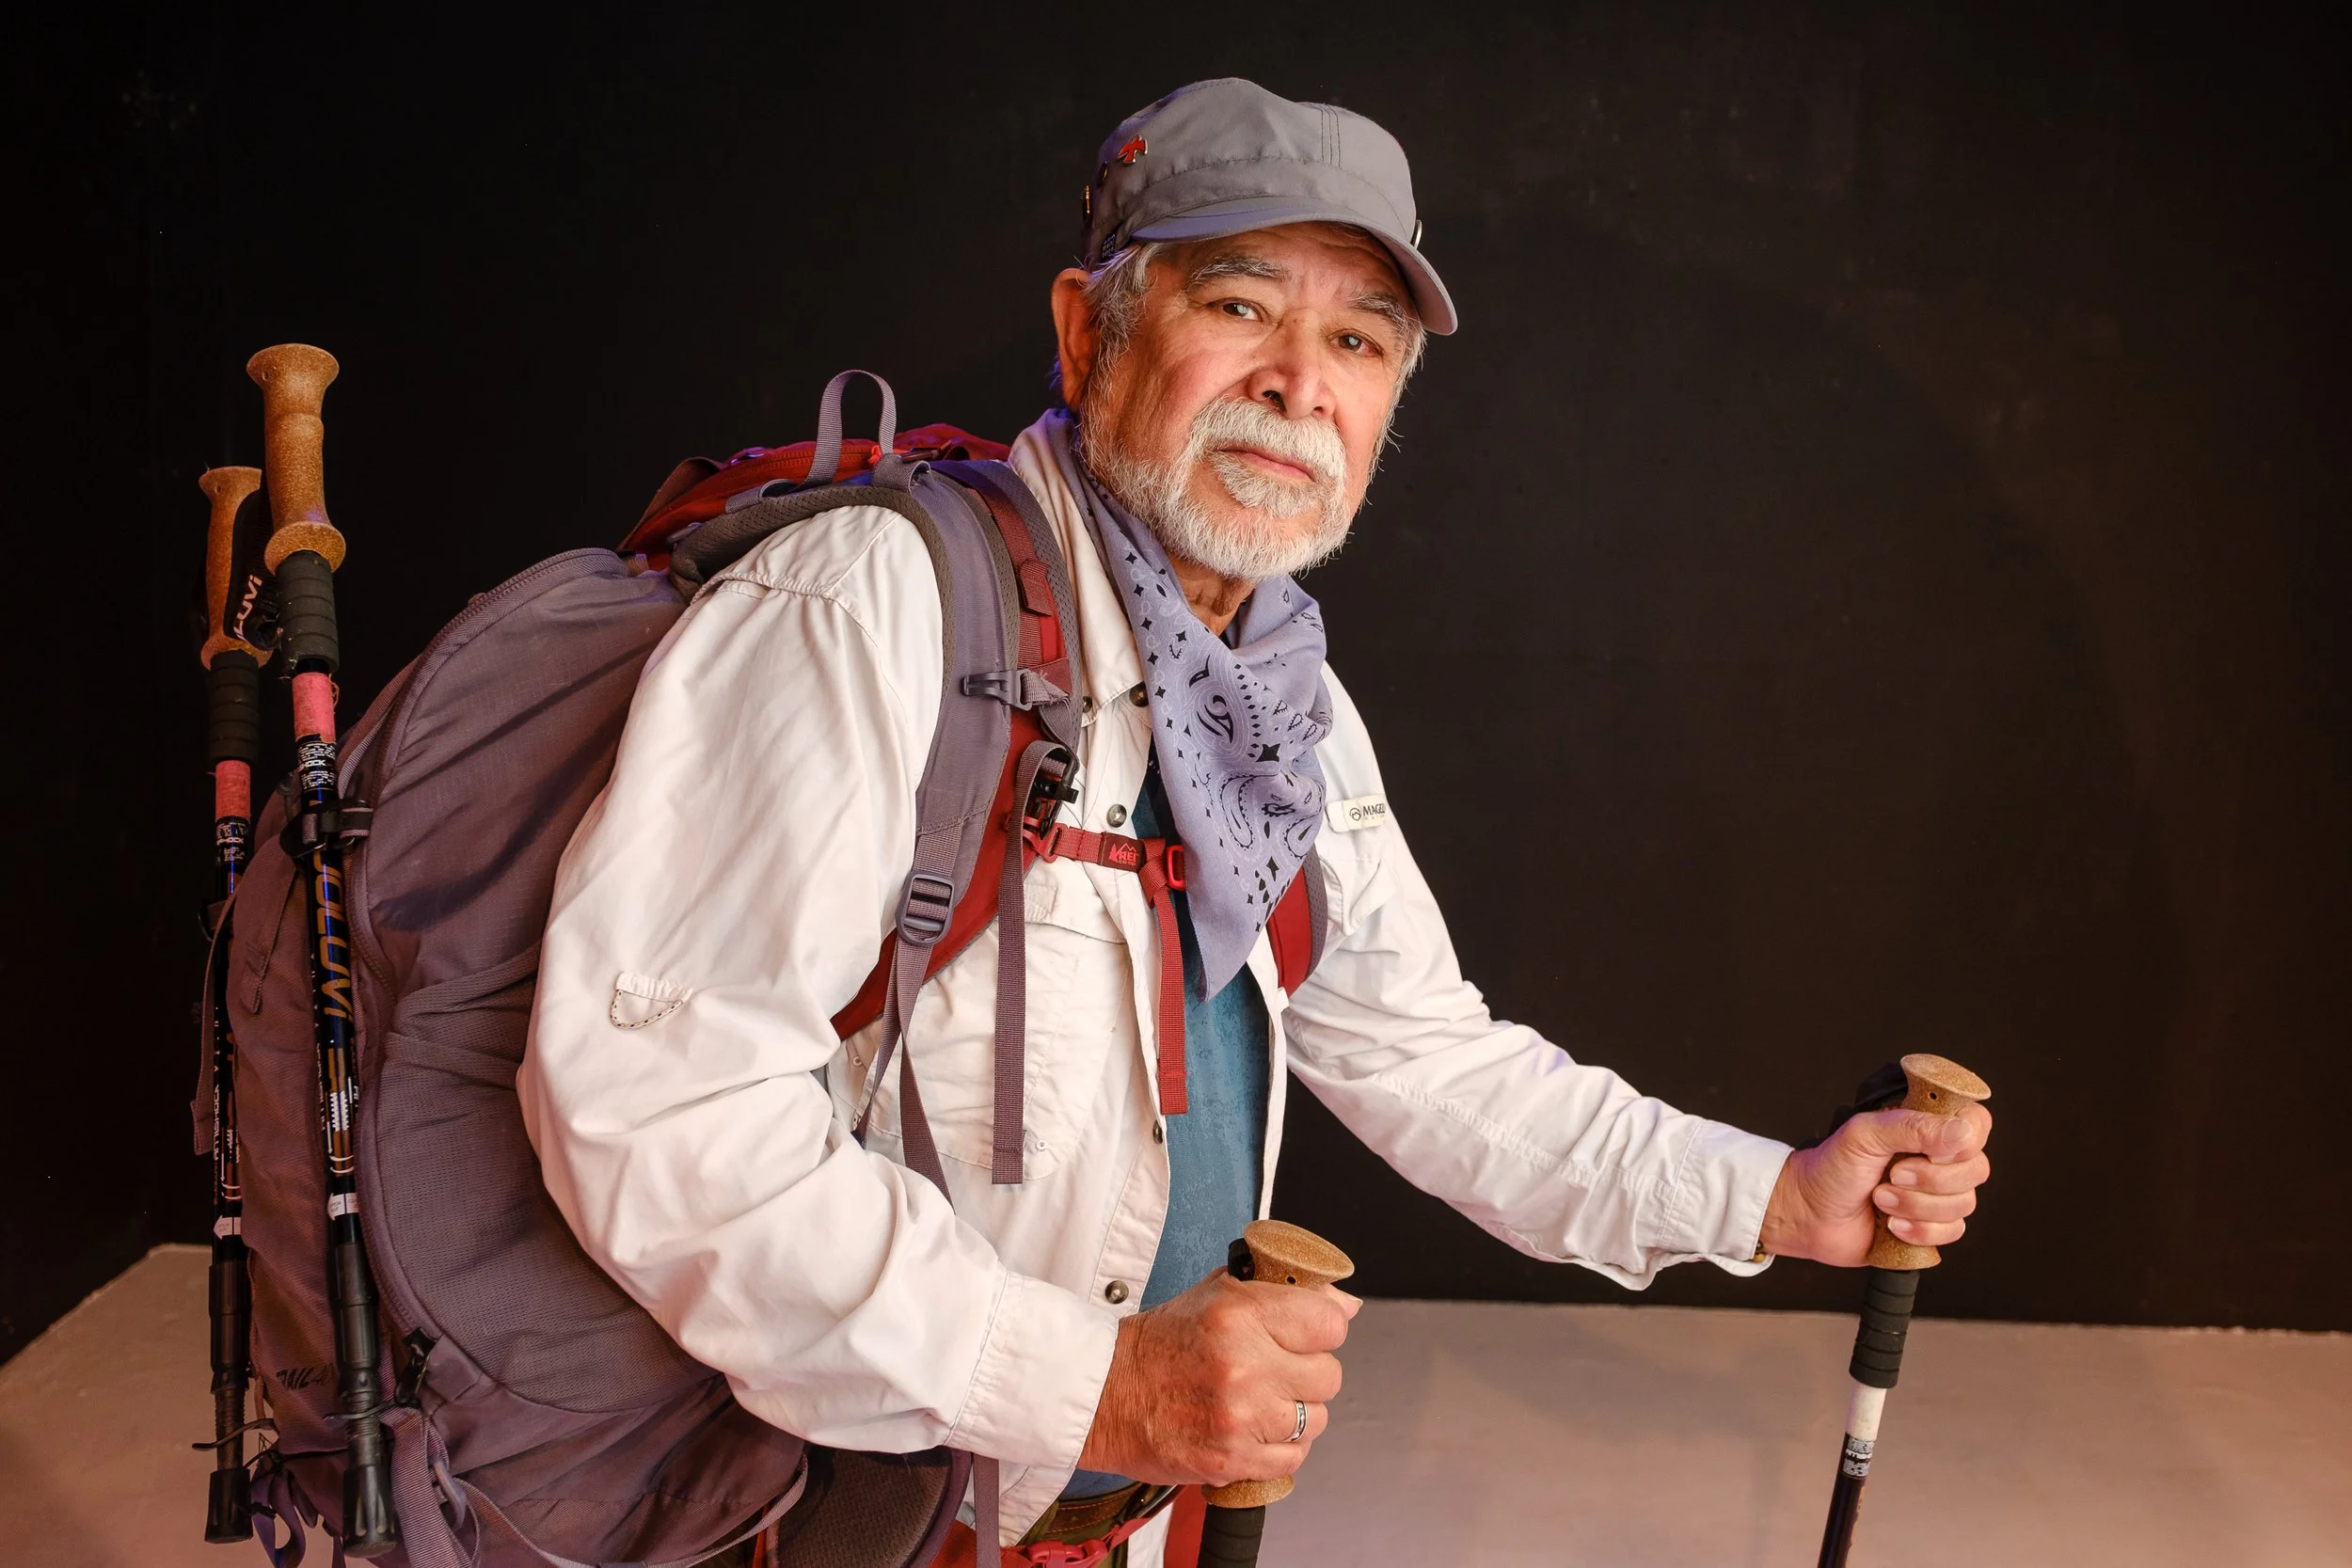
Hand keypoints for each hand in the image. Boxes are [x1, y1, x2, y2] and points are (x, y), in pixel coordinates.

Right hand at [1077, 1269, 1358, 1486]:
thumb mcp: (1218, 1294)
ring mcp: (1241, 1418)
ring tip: (1260, 1401)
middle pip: (1329, 1375)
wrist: (1105, 1393)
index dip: (1322, 1329)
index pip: (1330, 1323)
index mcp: (1241, 1315)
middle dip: (1308, 1372)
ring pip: (1315, 1419)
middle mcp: (1245, 1366)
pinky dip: (1280, 1446)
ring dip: (1295, 1412)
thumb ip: (1283, 1292)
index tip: (1307, 1334)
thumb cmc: (1160, 1344)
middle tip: (1276, 1369)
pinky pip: (1293, 1457)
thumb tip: (1345, 1303)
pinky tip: (1254, 1429)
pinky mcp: (1233, 1459)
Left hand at [1758, 1102, 1992, 1265]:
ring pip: (1964, 1204)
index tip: (1931, 1152)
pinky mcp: (1932, 1226)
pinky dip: (1918, 1231)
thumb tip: (1964, 1133)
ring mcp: (1937, 1193)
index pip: (1977, 1124)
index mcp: (1925, 1126)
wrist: (1808, 1214)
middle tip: (1891, 1176)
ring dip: (1916, 1206)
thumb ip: (1913, 1127)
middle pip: (1976, 1169)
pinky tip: (1891, 1226)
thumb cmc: (1830, 1167)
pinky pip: (1952, 1231)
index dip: (1963, 1142)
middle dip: (1930, 1180)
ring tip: (1880, 1199)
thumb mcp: (1865, 1134)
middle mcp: (1938, 1158)